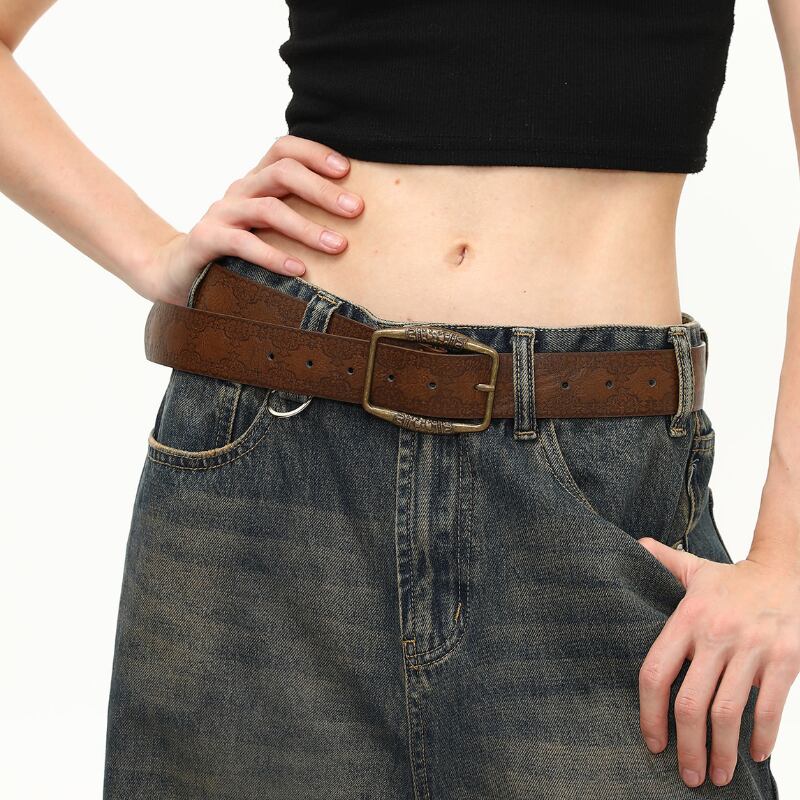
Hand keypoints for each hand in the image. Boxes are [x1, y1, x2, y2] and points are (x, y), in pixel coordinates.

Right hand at [140, 135, 364, 304]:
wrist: (176, 271)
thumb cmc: (234, 251)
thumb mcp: (266, 228)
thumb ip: (295, 216)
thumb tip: (349, 219)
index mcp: (255, 182)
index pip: (284, 149)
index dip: (315, 153)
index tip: (348, 170)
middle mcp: (239, 191)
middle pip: (282, 173)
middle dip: (322, 189)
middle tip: (355, 209)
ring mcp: (221, 214)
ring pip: (268, 209)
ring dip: (307, 227)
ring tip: (338, 246)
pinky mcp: (207, 240)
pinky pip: (244, 244)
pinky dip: (274, 257)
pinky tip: (300, 270)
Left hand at [637, 537, 799, 787]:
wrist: (790, 570)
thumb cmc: (734, 580)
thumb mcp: (695, 569)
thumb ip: (662, 563)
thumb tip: (633, 546)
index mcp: (687, 618)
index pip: (656, 671)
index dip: (649, 713)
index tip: (652, 742)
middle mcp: (715, 635)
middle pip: (690, 704)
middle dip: (686, 747)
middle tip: (686, 775)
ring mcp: (751, 649)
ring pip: (728, 714)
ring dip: (721, 753)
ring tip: (716, 776)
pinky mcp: (785, 660)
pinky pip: (770, 708)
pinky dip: (762, 738)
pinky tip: (755, 755)